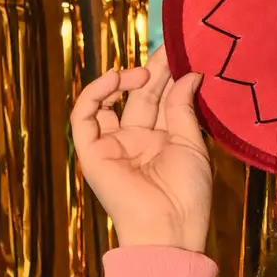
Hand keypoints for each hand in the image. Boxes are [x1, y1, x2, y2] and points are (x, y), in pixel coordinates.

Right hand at [70, 49, 214, 253]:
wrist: (168, 228)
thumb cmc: (186, 194)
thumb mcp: (191, 144)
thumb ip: (183, 108)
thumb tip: (189, 74)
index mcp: (162, 141)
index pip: (161, 100)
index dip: (167, 76)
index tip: (178, 51)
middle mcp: (136, 141)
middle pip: (139, 97)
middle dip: (152, 72)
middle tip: (167, 49)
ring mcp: (113, 145)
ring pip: (109, 102)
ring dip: (125, 81)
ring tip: (145, 73)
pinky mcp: (91, 152)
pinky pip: (84, 117)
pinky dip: (95, 94)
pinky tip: (115, 79)